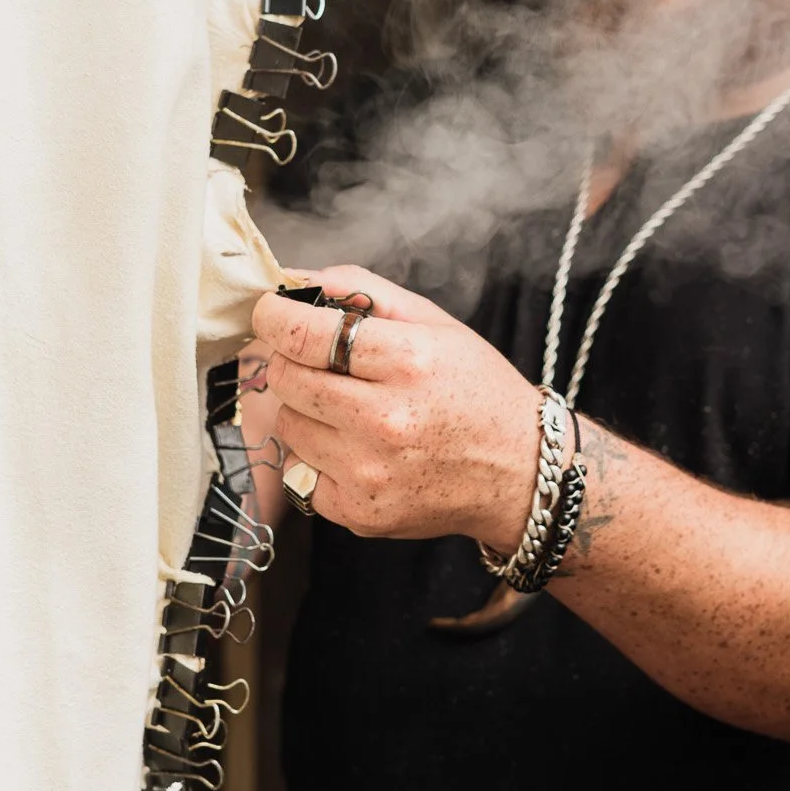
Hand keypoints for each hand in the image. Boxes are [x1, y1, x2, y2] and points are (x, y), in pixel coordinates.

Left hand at [250, 266, 543, 547]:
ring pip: (288, 424)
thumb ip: (362, 290)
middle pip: (286, 378)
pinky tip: (359, 449)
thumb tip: (292, 278)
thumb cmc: (477, 390)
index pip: (304, 334)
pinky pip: (301, 471)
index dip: (273, 316)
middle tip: (320, 361)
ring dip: (306, 409)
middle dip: (292, 361)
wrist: (520, 471)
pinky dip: (320, 456)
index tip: (269, 310)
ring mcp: (371, 472)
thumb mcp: (434, 323)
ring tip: (350, 409)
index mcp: (408, 361)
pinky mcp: (361, 512)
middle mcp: (387, 419)